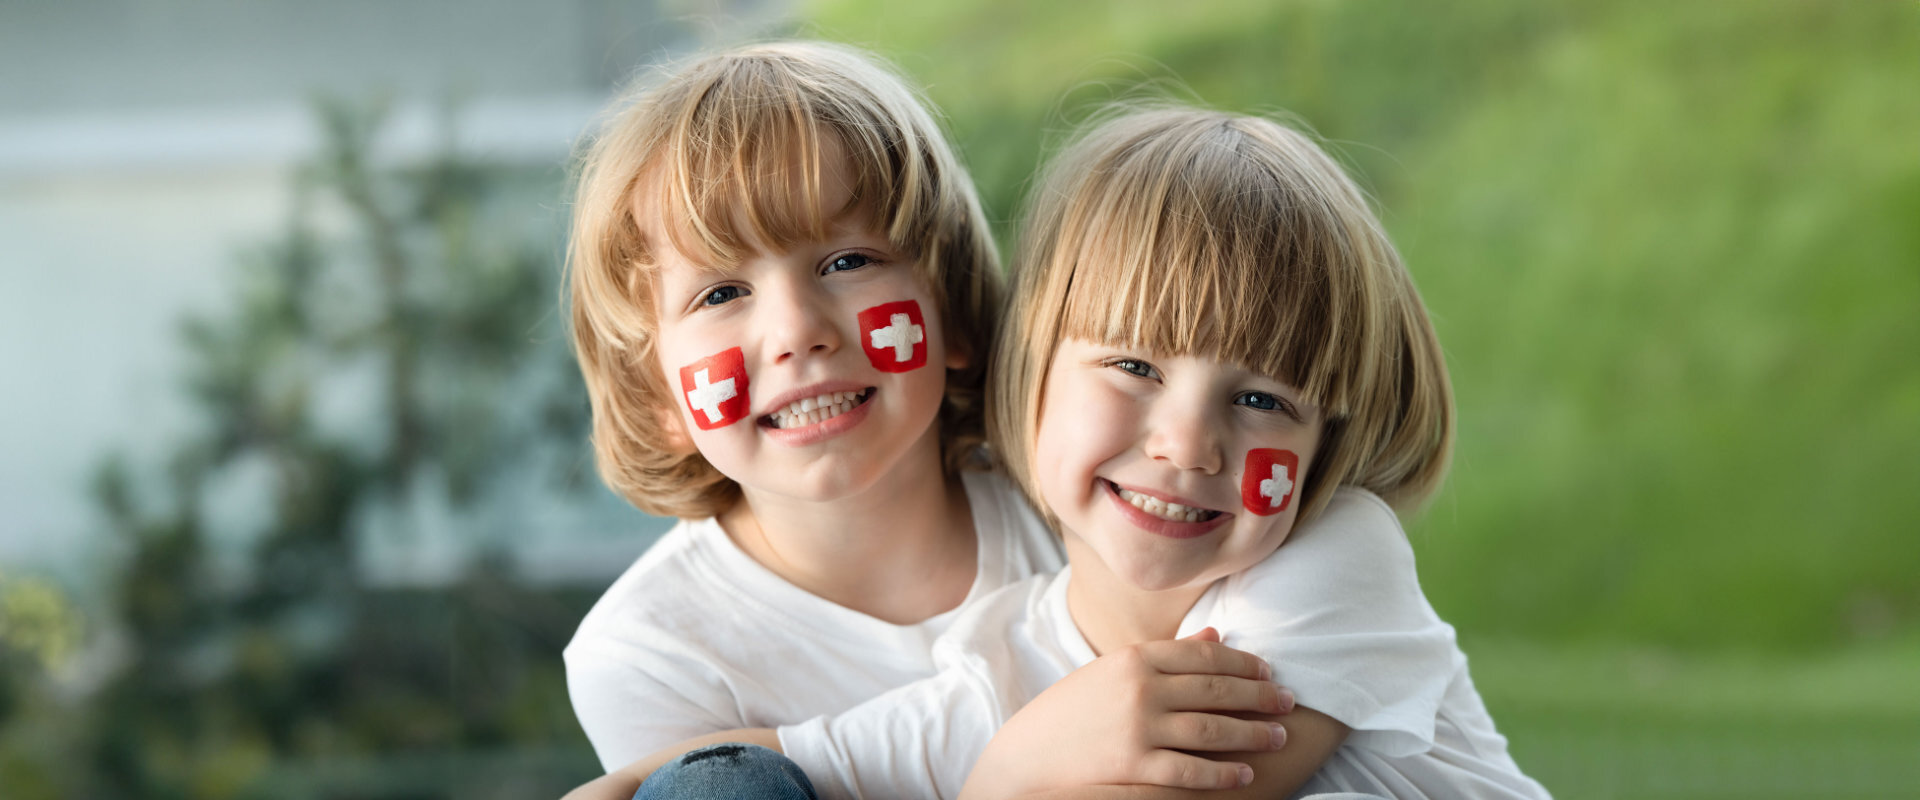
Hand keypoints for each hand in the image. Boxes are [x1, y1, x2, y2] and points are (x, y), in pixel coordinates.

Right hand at [959, 628, 1295, 798]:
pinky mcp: (1135, 766)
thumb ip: (1164, 657)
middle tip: (1288, 701)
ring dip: (1252, 734)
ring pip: (1213, 729)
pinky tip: (1244, 774)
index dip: (1242, 663)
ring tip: (1277, 736)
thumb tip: (1215, 636)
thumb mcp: (1109, 674)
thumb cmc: (1067, 715)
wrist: (1023, 759)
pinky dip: (1223, 773)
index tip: (1267, 670)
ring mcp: (1139, 728)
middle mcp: (1140, 688)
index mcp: (1134, 658)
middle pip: (1216, 689)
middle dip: (1259, 696)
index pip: (1203, 655)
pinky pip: (1193, 770)